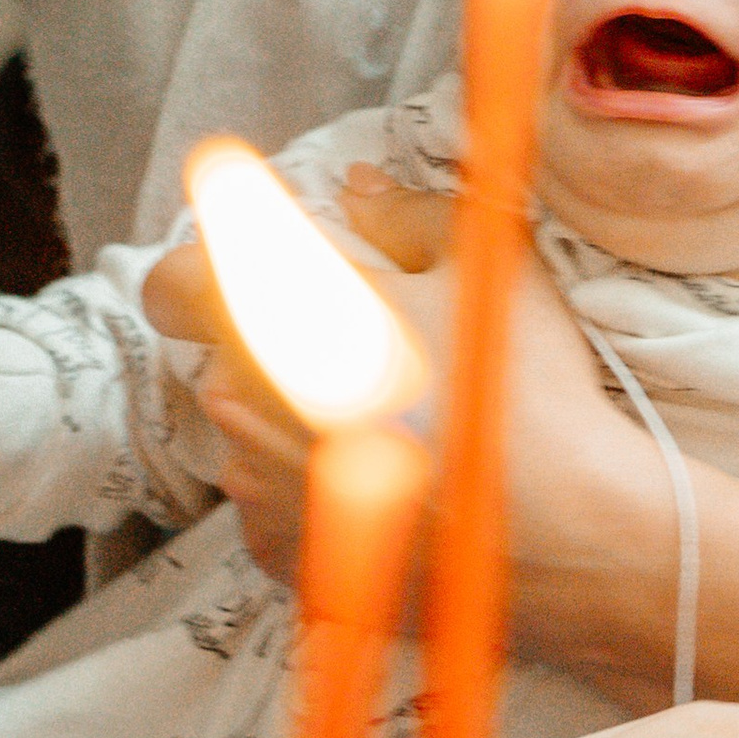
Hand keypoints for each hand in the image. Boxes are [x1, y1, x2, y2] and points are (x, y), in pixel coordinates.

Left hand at [147, 189, 644, 648]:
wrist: (565, 528)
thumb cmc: (522, 383)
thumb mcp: (483, 262)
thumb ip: (403, 213)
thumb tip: (358, 186)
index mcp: (279, 311)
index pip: (173, 283)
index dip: (205, 274)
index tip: (258, 280)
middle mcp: (245, 399)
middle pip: (226, 360)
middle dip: (280, 352)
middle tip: (372, 359)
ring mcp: (256, 484)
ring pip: (250, 436)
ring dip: (298, 426)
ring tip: (397, 434)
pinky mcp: (283, 551)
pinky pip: (275, 507)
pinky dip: (317, 496)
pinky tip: (392, 490)